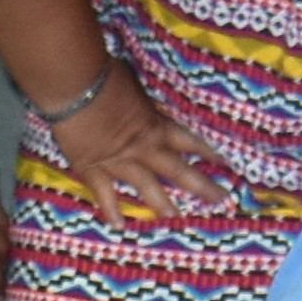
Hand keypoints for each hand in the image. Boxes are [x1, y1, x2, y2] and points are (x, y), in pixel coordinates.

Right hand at [39, 59, 237, 227]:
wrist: (75, 86)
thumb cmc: (104, 74)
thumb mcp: (133, 82)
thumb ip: (140, 99)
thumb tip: (141, 97)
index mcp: (155, 123)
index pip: (189, 140)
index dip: (208, 152)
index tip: (226, 164)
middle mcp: (144, 146)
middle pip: (179, 170)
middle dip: (202, 186)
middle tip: (221, 200)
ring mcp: (120, 161)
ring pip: (147, 188)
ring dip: (163, 204)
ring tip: (177, 218)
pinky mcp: (93, 168)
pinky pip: (105, 194)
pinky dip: (111, 210)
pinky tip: (119, 226)